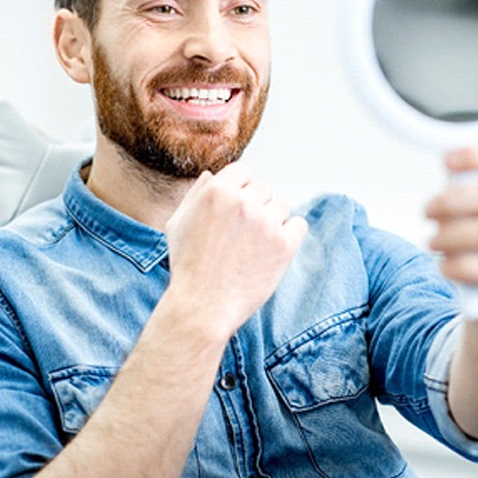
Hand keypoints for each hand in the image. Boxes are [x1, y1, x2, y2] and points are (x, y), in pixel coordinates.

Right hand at [164, 162, 307, 337]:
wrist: (202, 306)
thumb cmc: (188, 265)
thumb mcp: (178, 223)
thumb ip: (196, 194)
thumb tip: (212, 175)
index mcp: (217, 191)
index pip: (242, 171)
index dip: (239, 188)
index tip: (236, 208)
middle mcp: (243, 202)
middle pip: (263, 188)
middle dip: (255, 205)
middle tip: (242, 232)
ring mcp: (266, 223)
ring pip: (281, 205)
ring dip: (271, 219)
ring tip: (254, 244)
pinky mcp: (284, 245)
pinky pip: (299, 224)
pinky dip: (290, 234)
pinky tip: (273, 248)